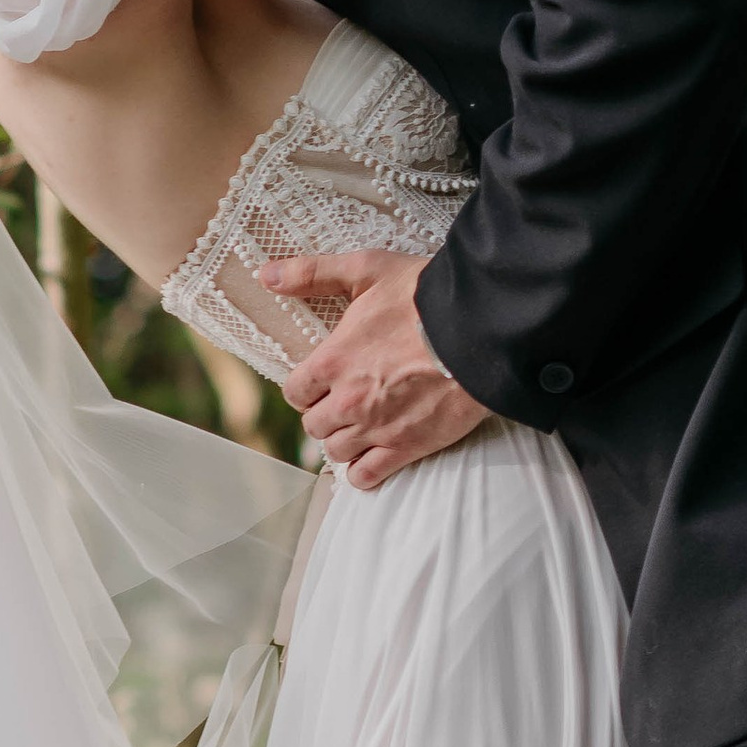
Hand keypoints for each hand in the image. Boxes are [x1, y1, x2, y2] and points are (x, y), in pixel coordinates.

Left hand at [266, 251, 489, 490]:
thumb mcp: (367, 270)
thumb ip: (312, 273)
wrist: (481, 329)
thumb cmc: (426, 296)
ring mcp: (376, 428)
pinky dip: (363, 472)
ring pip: (337, 451)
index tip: (323, 382)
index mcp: (333, 361)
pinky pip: (366, 476)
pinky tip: (371, 457)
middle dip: (325, 414)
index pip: (295, 392)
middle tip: (346, 402)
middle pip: (314, 425)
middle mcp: (347, 401)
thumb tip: (266, 275)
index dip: (307, 387)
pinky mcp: (406, 446)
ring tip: (362, 426)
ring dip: (345, 440)